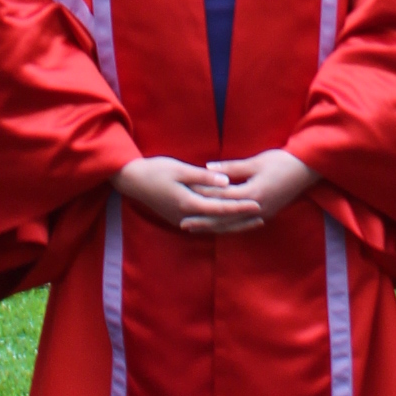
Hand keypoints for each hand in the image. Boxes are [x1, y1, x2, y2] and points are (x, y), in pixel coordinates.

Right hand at [115, 154, 265, 232]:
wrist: (133, 181)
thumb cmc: (156, 170)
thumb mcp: (180, 169)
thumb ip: (203, 177)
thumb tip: (226, 181)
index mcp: (188, 203)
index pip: (221, 207)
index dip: (240, 206)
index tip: (257, 205)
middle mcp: (187, 217)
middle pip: (220, 222)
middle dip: (241, 220)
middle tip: (262, 217)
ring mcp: (182, 220)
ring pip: (213, 226)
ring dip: (233, 225)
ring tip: (250, 222)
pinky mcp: (179, 219)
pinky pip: (205, 225)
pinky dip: (219, 224)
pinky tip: (229, 222)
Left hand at [182, 149, 317, 231]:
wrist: (307, 170)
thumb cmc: (281, 161)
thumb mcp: (255, 161)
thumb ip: (231, 168)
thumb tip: (208, 168)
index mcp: (252, 194)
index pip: (221, 198)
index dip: (203, 198)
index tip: (186, 198)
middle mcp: (255, 210)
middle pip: (224, 217)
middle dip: (203, 220)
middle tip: (183, 223)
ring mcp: (261, 215)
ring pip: (232, 226)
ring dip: (212, 227)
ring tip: (195, 229)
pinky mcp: (265, 215)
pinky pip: (242, 226)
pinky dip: (227, 228)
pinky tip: (218, 228)